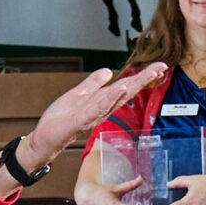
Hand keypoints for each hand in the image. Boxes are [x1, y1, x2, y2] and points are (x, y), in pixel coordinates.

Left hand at [32, 63, 167, 151]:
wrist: (44, 138)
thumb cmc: (60, 119)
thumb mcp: (78, 95)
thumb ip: (93, 83)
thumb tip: (107, 71)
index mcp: (102, 102)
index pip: (126, 87)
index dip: (142, 77)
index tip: (159, 66)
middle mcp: (101, 109)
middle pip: (126, 92)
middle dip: (144, 80)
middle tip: (161, 68)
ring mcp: (92, 115)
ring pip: (115, 99)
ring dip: (130, 87)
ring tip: (145, 75)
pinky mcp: (79, 120)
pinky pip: (97, 109)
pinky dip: (109, 99)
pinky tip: (120, 90)